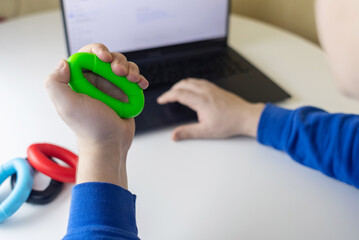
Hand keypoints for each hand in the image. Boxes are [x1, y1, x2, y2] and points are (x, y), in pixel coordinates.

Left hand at [45, 43, 148, 187]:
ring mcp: (110, 88)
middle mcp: (94, 82)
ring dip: (131, 69)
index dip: (97, 51)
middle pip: (108, 58)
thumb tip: (64, 63)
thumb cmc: (90, 128)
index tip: (105, 59)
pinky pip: (133, 80)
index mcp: (78, 80)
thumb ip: (55, 83)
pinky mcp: (124, 94)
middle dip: (118, 61)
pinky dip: (140, 79)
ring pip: (123, 66)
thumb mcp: (66, 105)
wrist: (109, 144)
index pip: (86, 55)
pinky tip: (141, 85)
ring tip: (133, 81)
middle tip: (121, 73)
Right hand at [157, 78, 264, 140]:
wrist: (246, 116)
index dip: (167, 96)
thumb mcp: (207, 131)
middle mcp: (205, 91)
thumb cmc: (229, 123)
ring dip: (180, 85)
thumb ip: (188, 133)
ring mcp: (211, 88)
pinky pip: (199, 81)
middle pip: (183, 84)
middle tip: (167, 98)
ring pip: (191, 81)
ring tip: (176, 93)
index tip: (161, 100)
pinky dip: (190, 83)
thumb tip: (175, 135)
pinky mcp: (216, 88)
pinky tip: (191, 89)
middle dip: (172, 90)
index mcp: (201, 101)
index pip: (179, 94)